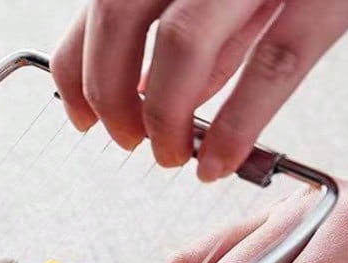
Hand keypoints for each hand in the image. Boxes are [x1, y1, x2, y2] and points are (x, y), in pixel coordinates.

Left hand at [51, 0, 347, 179]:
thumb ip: (189, 26)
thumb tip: (151, 93)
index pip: (98, 8)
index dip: (78, 72)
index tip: (81, 115)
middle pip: (120, 19)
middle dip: (112, 98)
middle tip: (127, 141)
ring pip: (182, 44)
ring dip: (162, 117)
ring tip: (170, 155)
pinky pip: (270, 67)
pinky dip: (233, 129)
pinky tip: (217, 163)